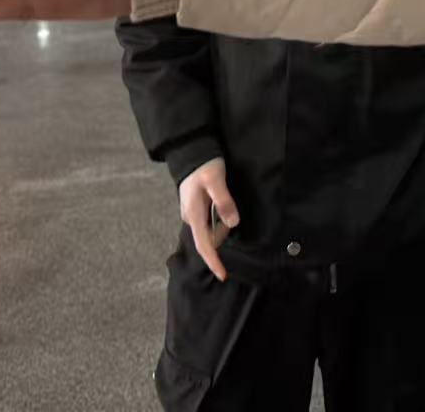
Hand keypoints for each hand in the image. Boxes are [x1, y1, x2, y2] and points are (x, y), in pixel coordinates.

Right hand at [180, 158, 240, 280]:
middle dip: (222, 240)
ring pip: (209, 230)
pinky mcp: (195, 207)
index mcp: (193, 213)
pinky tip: (225, 213)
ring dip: (222, 228)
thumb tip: (232, 223)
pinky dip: (218, 223)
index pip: (204, 244)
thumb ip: (223, 201)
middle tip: (234, 224)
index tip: (223, 275)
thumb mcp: (216, 180)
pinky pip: (208, 222)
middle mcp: (190, 216)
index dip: (213, 261)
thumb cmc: (204, 165)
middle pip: (208, 239)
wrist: (191, 150)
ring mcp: (192, 212)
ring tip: (230, 209)